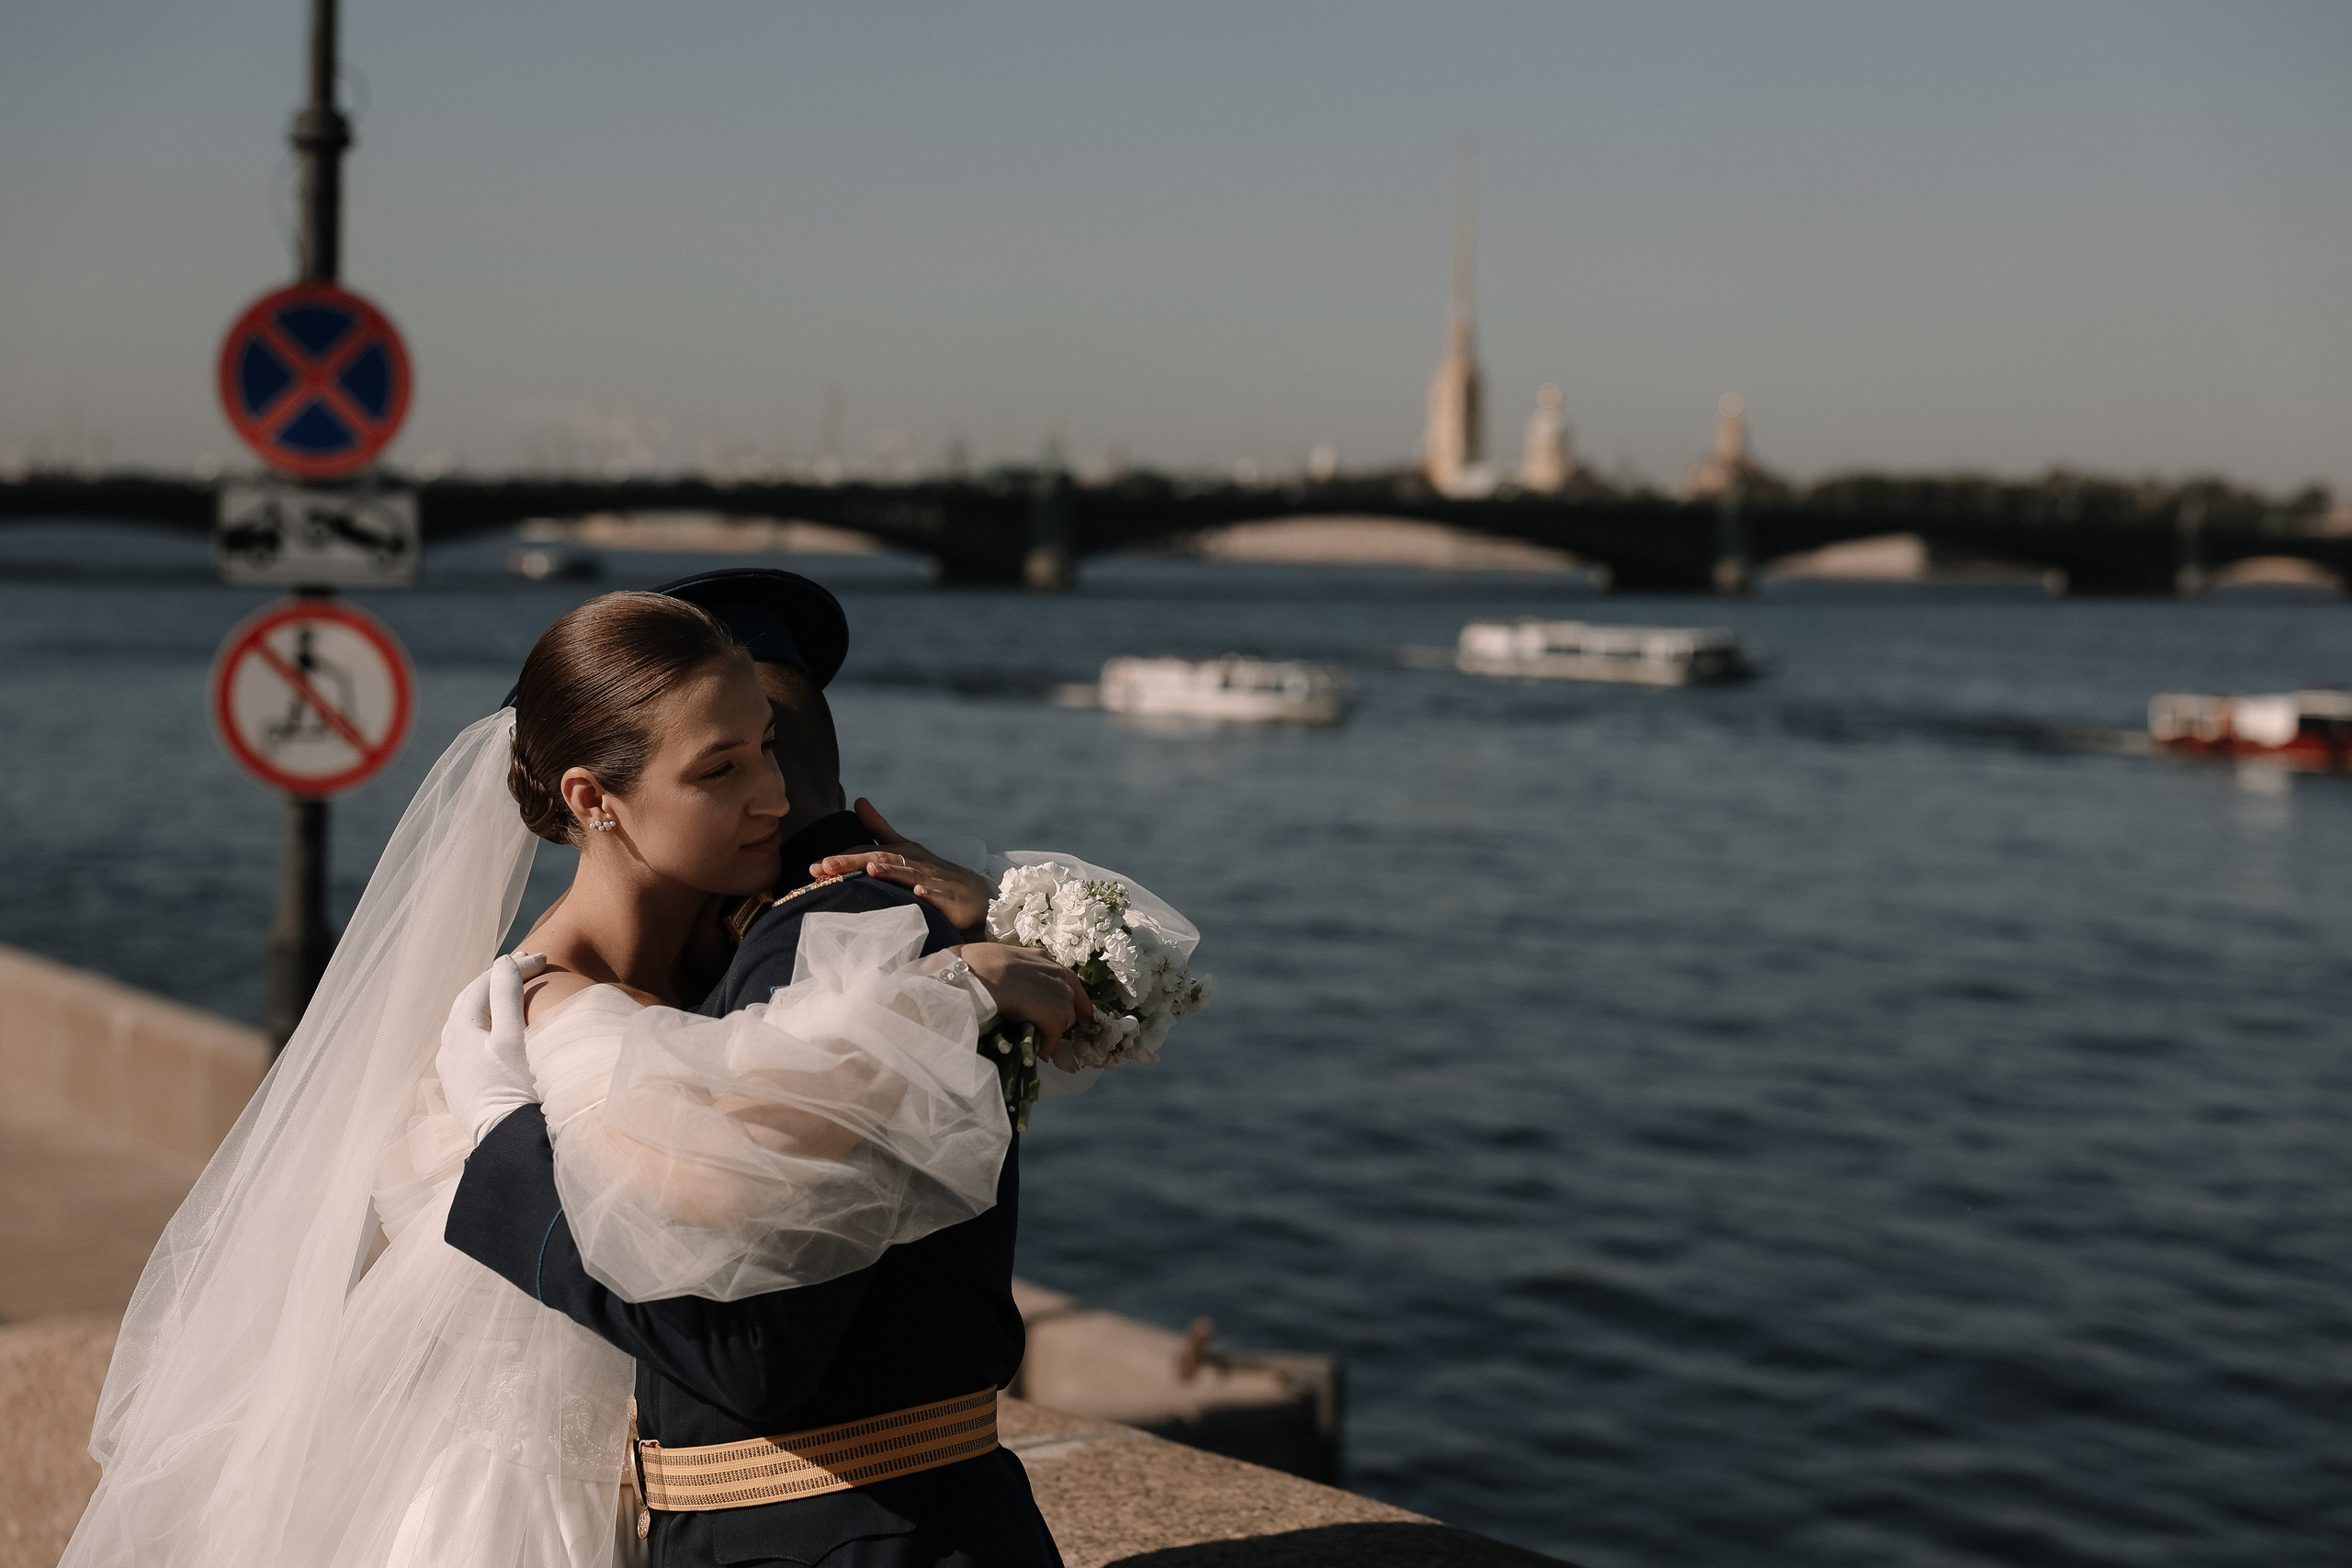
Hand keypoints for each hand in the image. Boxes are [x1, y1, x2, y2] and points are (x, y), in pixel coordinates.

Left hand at [436, 952, 547, 1145]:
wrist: (506, 1141)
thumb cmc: (515, 1088)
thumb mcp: (513, 1037)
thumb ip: (506, 996)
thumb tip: (504, 962)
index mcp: (459, 1031)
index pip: (483, 985)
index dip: (512, 967)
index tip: (541, 959)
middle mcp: (447, 1047)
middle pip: (469, 1001)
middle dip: (496, 980)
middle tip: (527, 966)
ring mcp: (450, 1070)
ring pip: (465, 1023)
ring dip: (487, 1002)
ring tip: (509, 992)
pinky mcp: (459, 1088)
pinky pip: (466, 1045)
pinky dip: (482, 1026)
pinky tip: (494, 1032)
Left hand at [810, 799, 993, 933]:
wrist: (976, 894)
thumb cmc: (934, 871)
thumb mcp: (905, 847)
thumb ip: (879, 828)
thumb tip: (858, 800)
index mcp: (901, 851)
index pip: (867, 852)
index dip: (842, 857)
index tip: (814, 866)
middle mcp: (914, 862)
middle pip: (882, 859)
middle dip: (854, 862)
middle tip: (825, 866)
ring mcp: (932, 879)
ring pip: (908, 873)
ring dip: (890, 871)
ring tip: (870, 869)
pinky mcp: (949, 897)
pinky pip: (939, 894)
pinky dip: (928, 892)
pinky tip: (918, 892)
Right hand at [955, 942, 1090, 1061]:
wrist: (979, 974)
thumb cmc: (977, 963)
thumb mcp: (1001, 960)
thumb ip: (1013, 972)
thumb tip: (1005, 981)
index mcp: (1043, 958)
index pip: (1067, 978)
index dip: (1071, 994)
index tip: (1079, 1007)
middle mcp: (1057, 974)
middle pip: (1069, 999)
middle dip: (1062, 1012)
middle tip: (1049, 1024)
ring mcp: (1060, 994)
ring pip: (1065, 1018)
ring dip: (1054, 1029)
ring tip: (1042, 1040)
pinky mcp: (1056, 1014)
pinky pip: (1054, 1036)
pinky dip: (1047, 1046)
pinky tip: (1038, 1052)